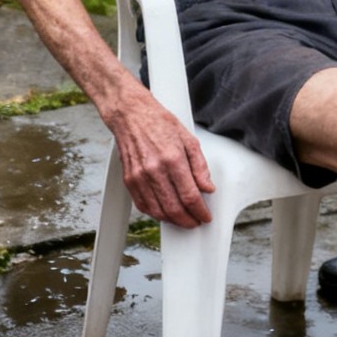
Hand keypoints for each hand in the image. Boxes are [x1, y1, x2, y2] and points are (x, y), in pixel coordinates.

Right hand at [107, 95, 215, 228]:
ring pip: (158, 211)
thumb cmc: (158, 123)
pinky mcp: (129, 180)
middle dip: (188, 220)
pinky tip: (165, 212)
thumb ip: (200, 166)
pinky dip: (156, 214)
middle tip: (196, 221)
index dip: (200, 211)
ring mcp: (139, 177)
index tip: (205, 216)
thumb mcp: (188, 139)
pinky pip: (143, 206)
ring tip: (183, 219)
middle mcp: (154, 170)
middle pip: (174, 208)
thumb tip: (207, 187)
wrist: (131, 115)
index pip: (190, 196)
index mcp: (172, 158)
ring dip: (173, 220)